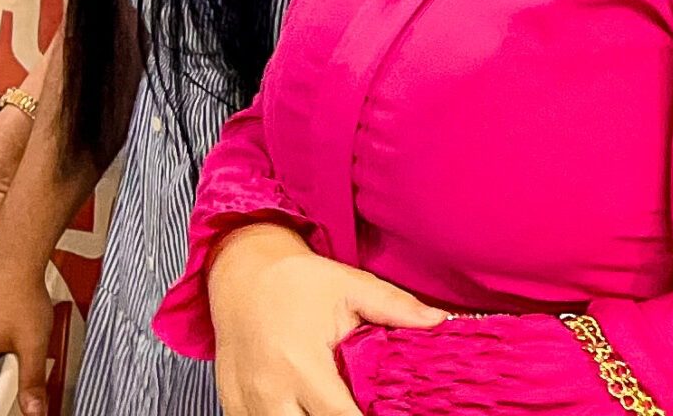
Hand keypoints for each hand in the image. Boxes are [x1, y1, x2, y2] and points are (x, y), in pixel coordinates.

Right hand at [207, 224, 446, 415]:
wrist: (241, 271)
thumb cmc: (297, 280)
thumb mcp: (350, 286)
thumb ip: (395, 308)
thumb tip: (439, 321)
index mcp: (302, 364)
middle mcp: (270, 390)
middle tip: (359, 411)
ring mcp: (246, 401)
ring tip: (332, 407)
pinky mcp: (232, 404)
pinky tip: (304, 408)